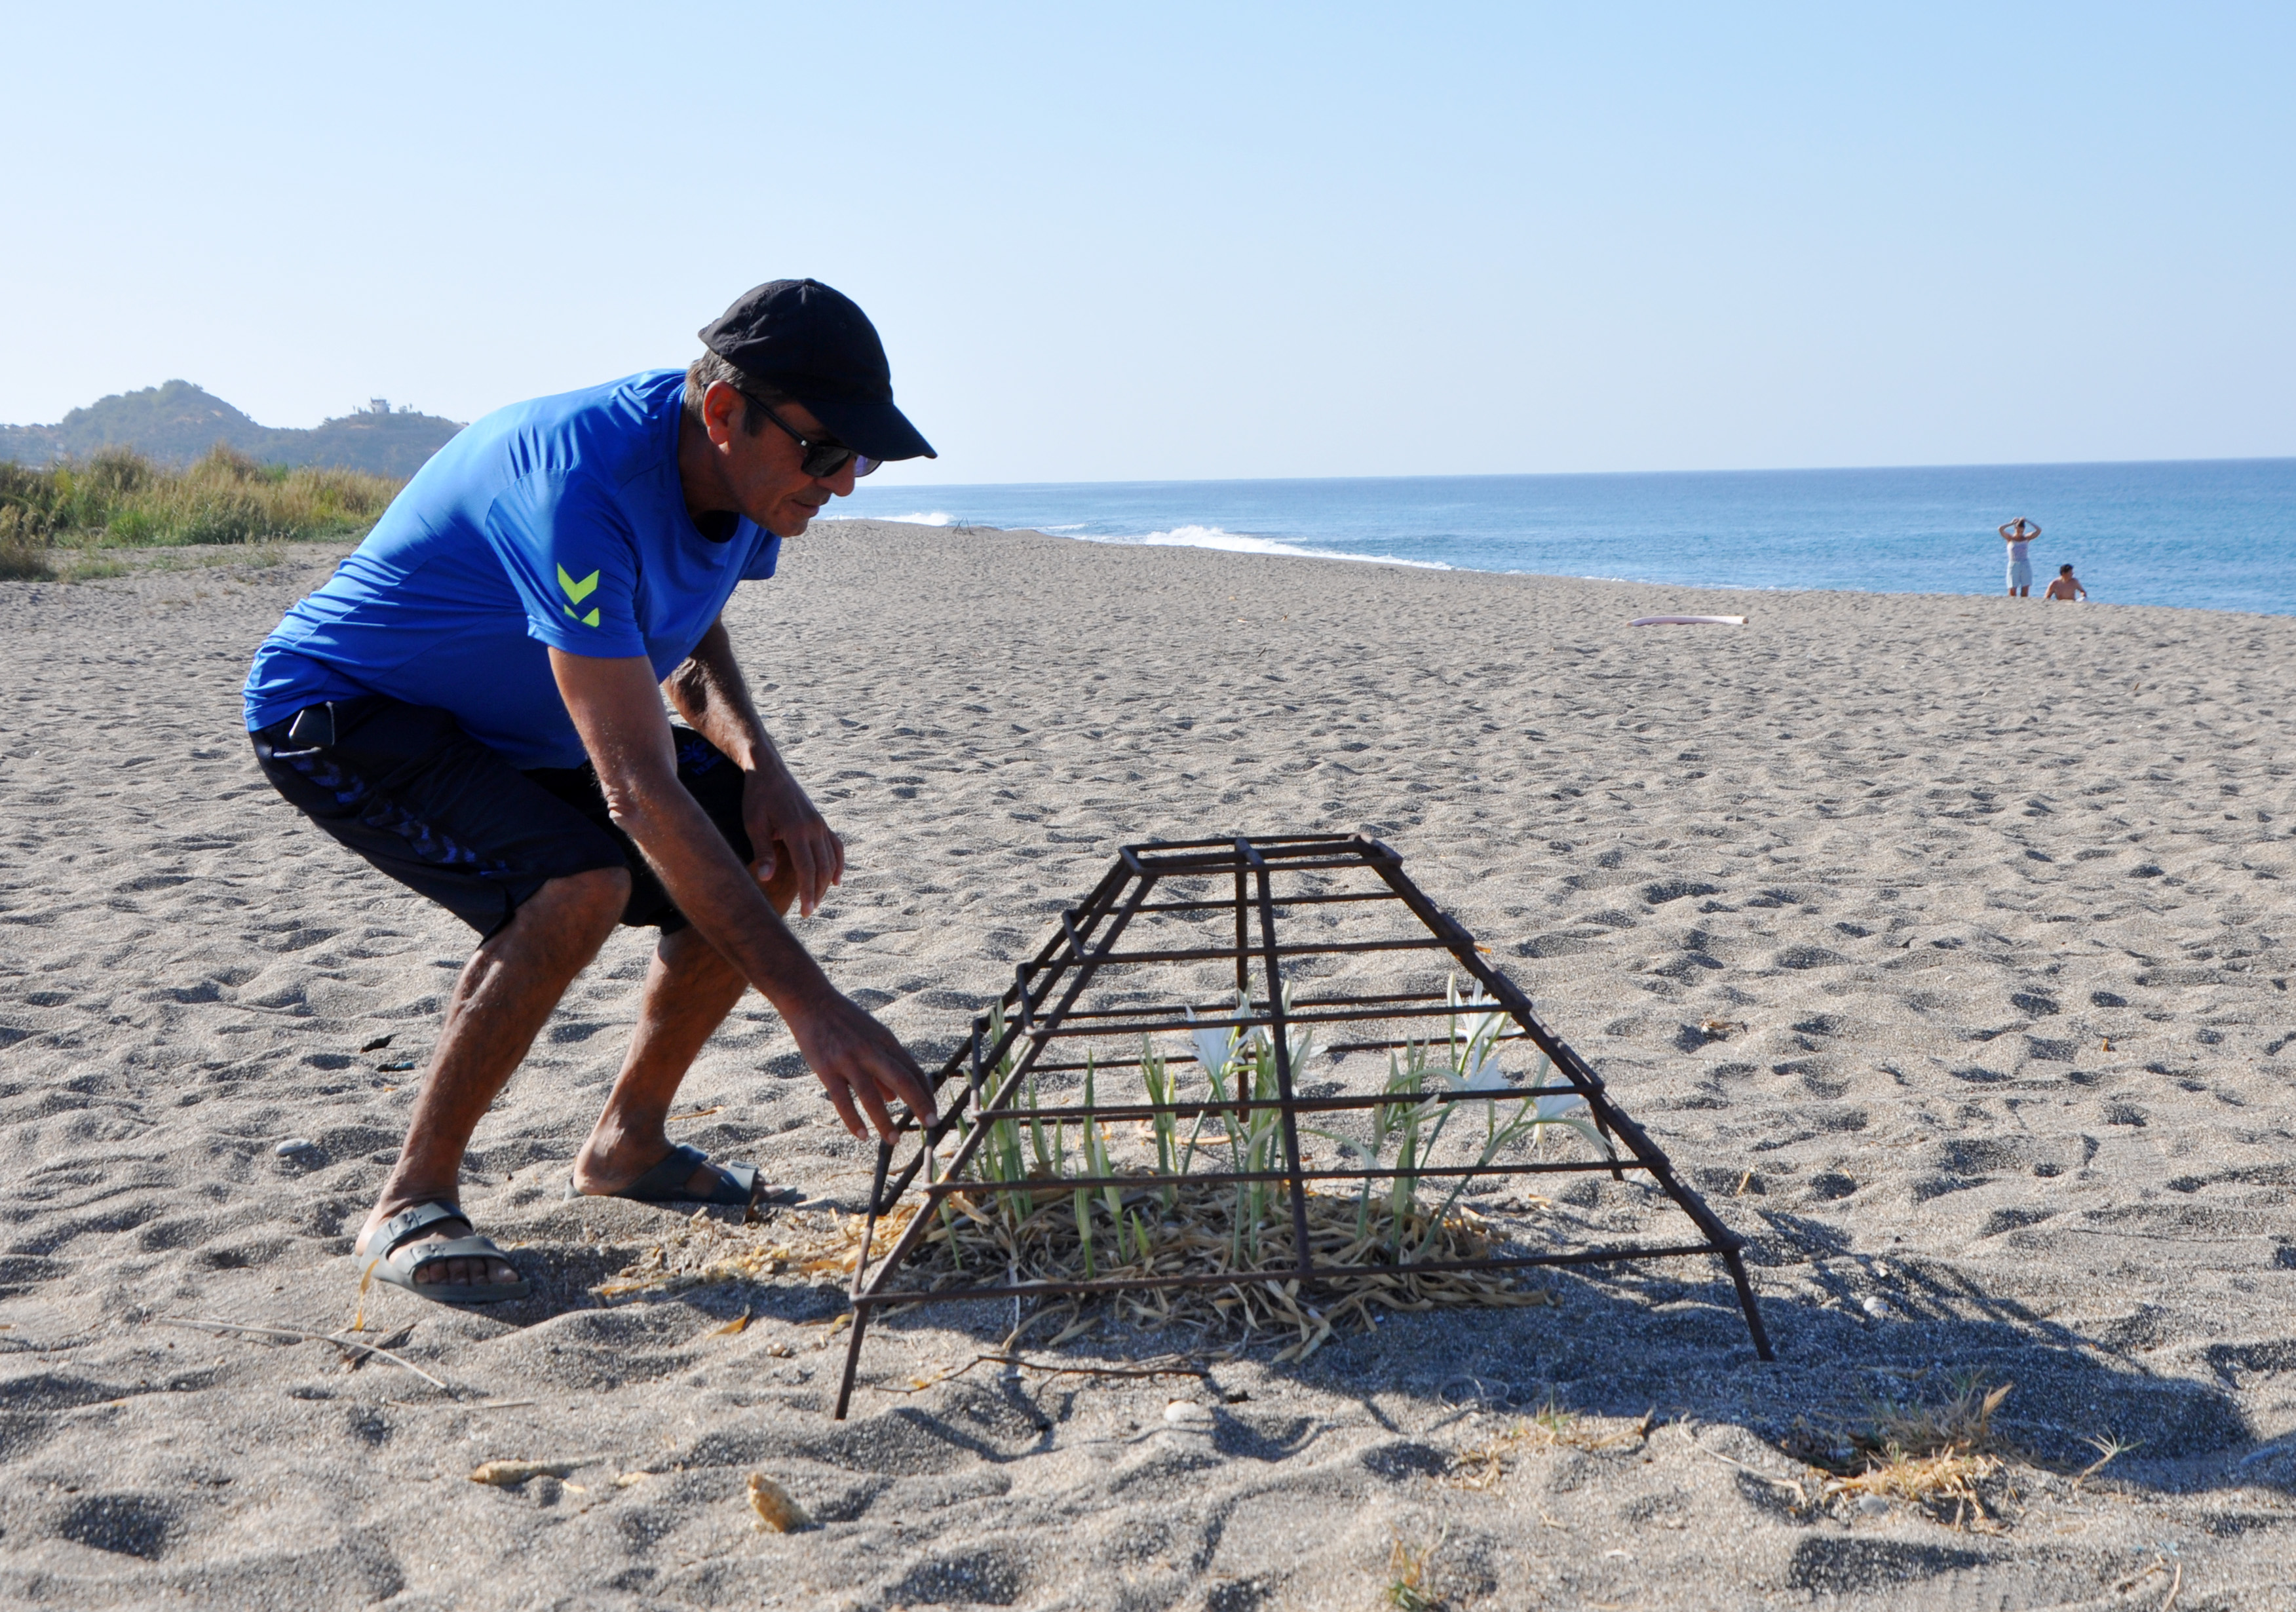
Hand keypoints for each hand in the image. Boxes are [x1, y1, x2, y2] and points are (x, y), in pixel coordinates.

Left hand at [742, 761, 844, 916]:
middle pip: (822, 868)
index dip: (808, 893)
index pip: (807, 870)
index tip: (805, 912)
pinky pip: (836, 846)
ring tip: (816, 900)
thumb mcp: (754, 825)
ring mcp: (819, 824)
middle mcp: (813, 828)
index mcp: (797, 830)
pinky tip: (836, 879)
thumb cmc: (756, 797)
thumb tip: (765, 879)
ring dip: (826, 882)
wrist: (768, 769)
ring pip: (830, 859)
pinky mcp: (820, 821)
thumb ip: (763, 852)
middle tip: (808, 912)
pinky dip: (838, 863)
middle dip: (817, 892)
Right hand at [786, 989, 936, 1141]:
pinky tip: (862, 1136)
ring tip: (894, 1139)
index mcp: (885, 1041)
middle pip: (903, 1079)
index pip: (913, 1070)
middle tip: (931, 1125)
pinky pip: (843, 1100)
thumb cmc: (843, 1021)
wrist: (811, 1001)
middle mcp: (871, 1050)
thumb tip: (894, 1097)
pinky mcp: (827, 1069)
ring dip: (885, 1120)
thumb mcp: (870, 1036)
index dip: (926, 1093)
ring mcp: (849, 1059)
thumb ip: (883, 1066)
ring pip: (873, 1096)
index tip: (933, 1112)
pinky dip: (854, 1120)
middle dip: (919, 1103)